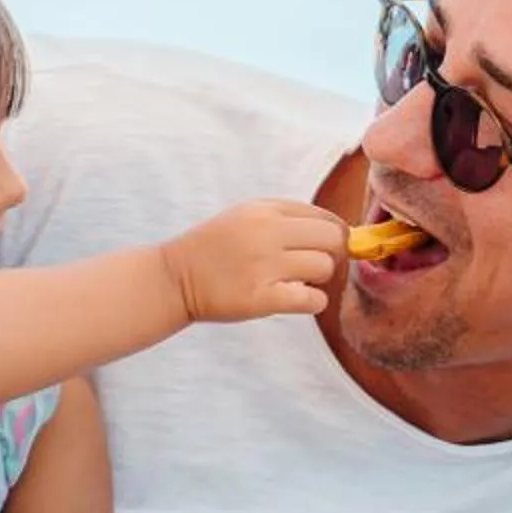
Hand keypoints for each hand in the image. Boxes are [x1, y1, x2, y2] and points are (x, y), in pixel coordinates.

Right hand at [160, 200, 342, 322]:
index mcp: (265, 210)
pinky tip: (297, 299)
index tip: (325, 247)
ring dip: (319, 279)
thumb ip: (285, 217)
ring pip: (324, 268)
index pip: (324, 217)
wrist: (173, 279)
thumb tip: (337, 231)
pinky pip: (312, 300)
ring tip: (298, 282)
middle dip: (332, 254)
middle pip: (332, 239)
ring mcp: (264, 265)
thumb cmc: (214, 249)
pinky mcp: (260, 298)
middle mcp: (266, 233)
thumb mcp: (245, 216)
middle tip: (315, 266)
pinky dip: (312, 302)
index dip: (334, 234)